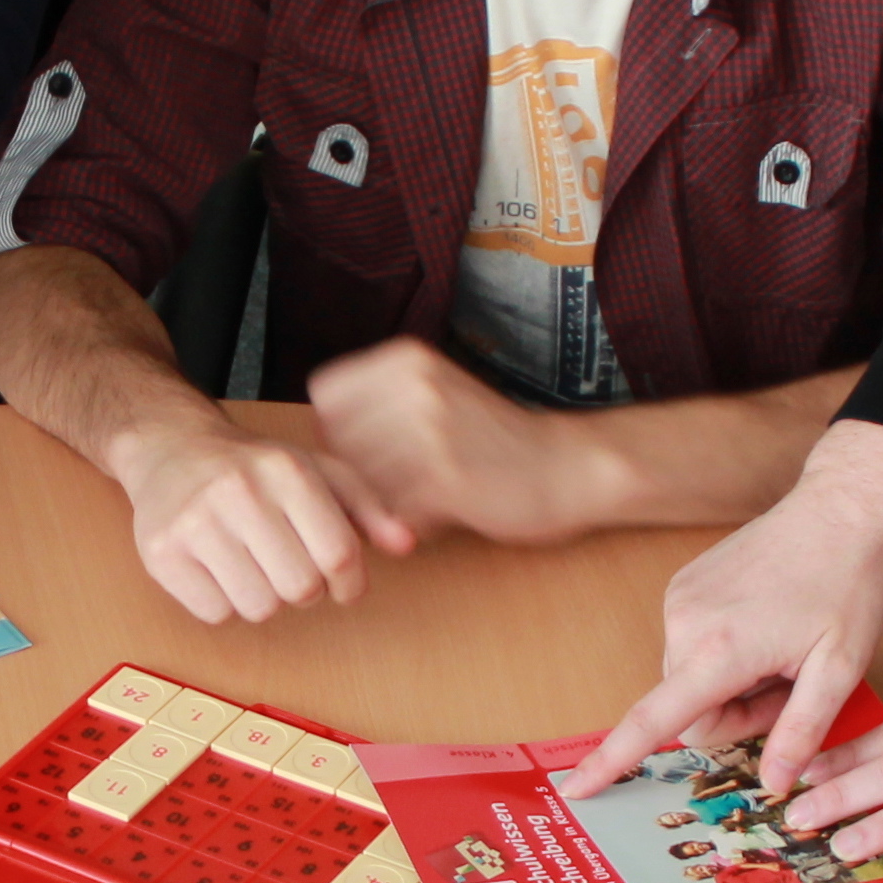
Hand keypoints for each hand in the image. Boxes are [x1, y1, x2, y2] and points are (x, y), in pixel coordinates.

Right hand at [119, 410, 414, 621]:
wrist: (170, 447)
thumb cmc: (253, 467)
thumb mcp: (316, 471)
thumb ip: (367, 507)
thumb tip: (405, 544)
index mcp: (286, 471)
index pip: (339, 555)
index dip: (350, 584)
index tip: (344, 586)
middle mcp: (239, 492)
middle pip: (300, 588)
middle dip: (305, 589)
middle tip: (289, 567)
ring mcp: (195, 523)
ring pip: (258, 608)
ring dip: (264, 598)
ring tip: (252, 566)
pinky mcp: (161, 553)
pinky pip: (215, 613)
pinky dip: (223, 603)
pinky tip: (218, 570)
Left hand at [308, 336, 595, 545]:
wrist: (567, 466)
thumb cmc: (493, 441)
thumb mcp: (433, 394)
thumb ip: (376, 406)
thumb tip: (314, 441)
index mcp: (407, 358)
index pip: (326, 395)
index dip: (335, 429)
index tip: (364, 451)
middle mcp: (414, 385)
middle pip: (336, 442)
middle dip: (353, 471)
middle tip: (392, 488)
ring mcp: (430, 431)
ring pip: (359, 480)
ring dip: (378, 501)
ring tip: (416, 502)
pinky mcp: (446, 479)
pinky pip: (390, 511)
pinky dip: (405, 524)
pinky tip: (434, 518)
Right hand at [577, 421, 882, 798]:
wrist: (837, 511)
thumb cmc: (845, 587)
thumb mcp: (840, 669)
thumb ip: (802, 732)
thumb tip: (775, 783)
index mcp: (719, 651)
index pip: (652, 720)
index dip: (613, 760)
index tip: (578, 789)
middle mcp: (685, 623)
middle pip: (688, 711)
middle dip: (735, 714)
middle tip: (789, 685)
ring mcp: (679, 600)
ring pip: (688, 680)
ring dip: (730, 684)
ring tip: (779, 651)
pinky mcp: (682, 586)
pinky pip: (690, 646)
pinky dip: (722, 654)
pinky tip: (763, 627)